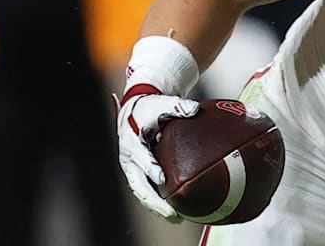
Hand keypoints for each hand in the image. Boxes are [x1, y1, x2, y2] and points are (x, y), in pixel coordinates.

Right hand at [115, 91, 198, 220]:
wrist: (135, 112)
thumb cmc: (149, 108)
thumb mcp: (160, 104)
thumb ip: (176, 106)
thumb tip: (194, 109)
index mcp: (132, 143)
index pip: (140, 157)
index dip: (150, 168)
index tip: (161, 178)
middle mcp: (130, 160)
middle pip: (138, 185)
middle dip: (153, 201)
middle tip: (171, 212)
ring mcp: (133, 169)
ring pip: (143, 193)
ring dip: (156, 207)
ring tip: (176, 218)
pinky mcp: (140, 173)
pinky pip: (148, 190)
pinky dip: (159, 202)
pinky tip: (176, 212)